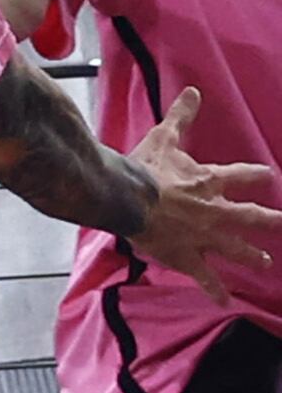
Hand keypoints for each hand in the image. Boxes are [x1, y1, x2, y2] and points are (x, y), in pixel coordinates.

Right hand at [126, 89, 281, 306]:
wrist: (124, 196)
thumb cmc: (142, 167)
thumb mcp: (163, 138)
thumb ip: (181, 117)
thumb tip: (194, 91)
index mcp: (208, 182)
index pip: (240, 175)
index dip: (255, 175)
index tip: (269, 175)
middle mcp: (214, 210)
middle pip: (250, 217)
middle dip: (270, 220)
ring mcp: (203, 236)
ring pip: (235, 249)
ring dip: (251, 256)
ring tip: (266, 262)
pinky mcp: (186, 255)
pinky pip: (205, 276)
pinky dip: (215, 289)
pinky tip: (224, 302)